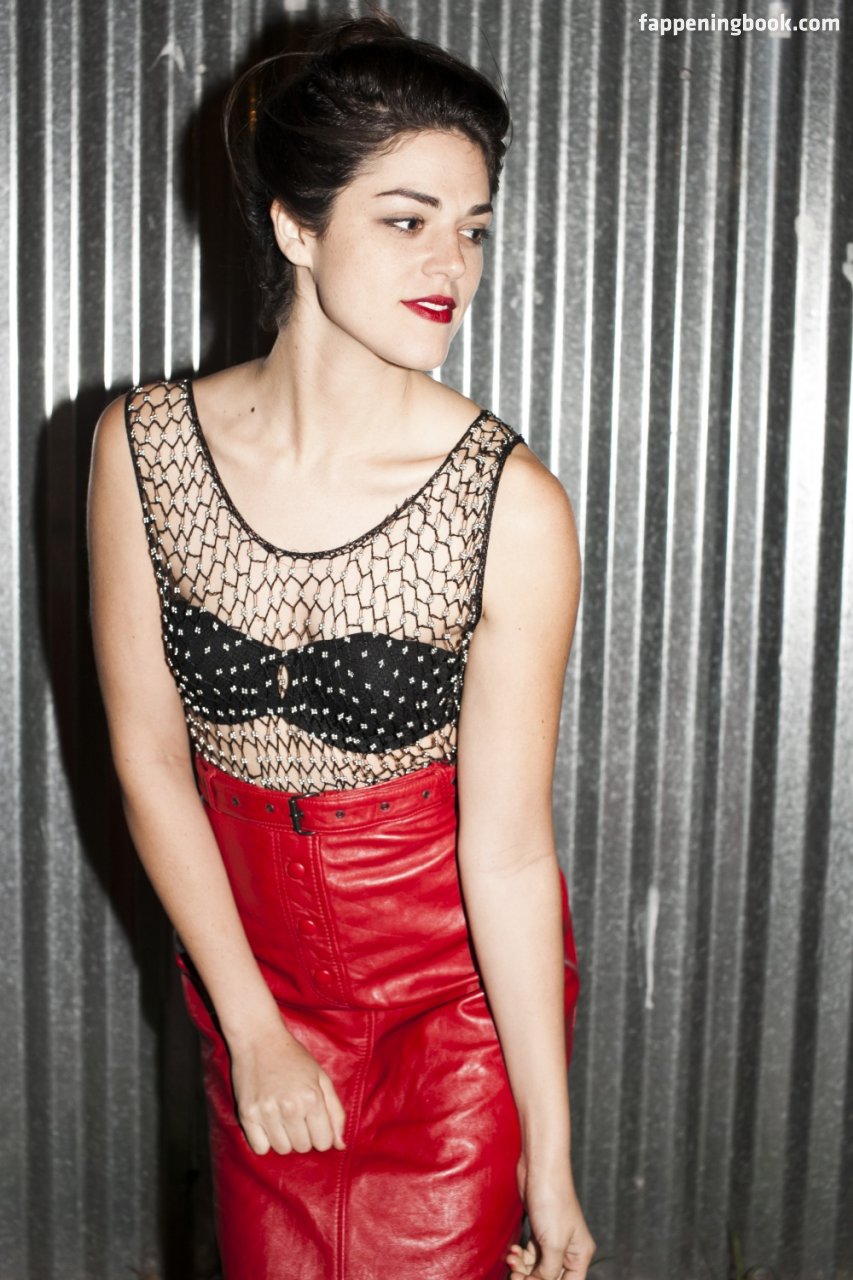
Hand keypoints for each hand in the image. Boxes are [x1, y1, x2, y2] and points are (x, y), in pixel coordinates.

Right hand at [227, 1018, 346, 1156]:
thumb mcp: (321, 1077)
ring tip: (281, 1117)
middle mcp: (290, 1107)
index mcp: (312, 1097)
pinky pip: (260, 1149)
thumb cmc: (293, 1057)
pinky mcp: (247, 1115)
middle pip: (303, 1147)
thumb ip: (335, 1112)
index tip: (314, 1121)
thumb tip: (341, 1145)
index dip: (321, 1134)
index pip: (324, 1142)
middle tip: (296, 1114)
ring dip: (285, 1138)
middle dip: (303, 1135)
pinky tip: (267, 1122)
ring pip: (282, 1149)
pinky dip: (265, 1141)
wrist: (258, 1039)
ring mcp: (266, 1112)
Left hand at [506, 1151, 595, 1278]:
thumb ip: (548, 1273)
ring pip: (539, 1267)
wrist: (540, 1170)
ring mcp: (554, 1240)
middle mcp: (569, 1249)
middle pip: (551, 1277)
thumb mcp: (553, 1245)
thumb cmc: (553, 1202)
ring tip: (512, 1260)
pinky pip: (531, 1254)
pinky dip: (521, 1256)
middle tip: (516, 1276)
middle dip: (532, 1278)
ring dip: (523, 1268)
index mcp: (580, 1255)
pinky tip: (513, 1251)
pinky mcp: (540, 1230)